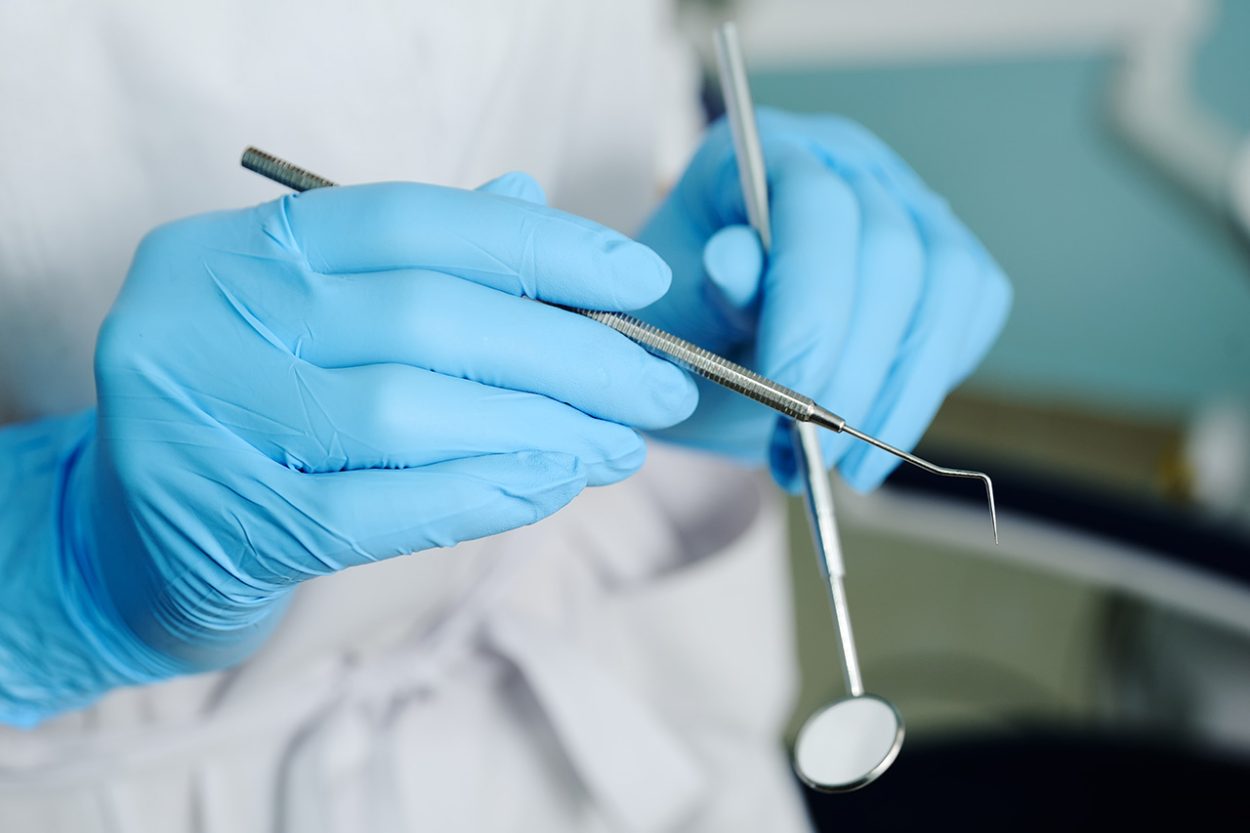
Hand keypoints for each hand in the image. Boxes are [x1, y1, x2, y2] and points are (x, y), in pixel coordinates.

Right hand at [1, 174, 695, 720]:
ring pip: (409, 412)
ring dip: (542, 429)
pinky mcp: (225, 521)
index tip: (642, 280)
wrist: (130, 538)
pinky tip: (555, 485)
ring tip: (618, 443)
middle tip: (659, 386)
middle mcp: (202, 315)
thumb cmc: (256, 414)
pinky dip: (485, 492)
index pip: (412, 222)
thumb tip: (533, 201)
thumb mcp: (324, 323)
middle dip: (570, 352)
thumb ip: (418, 265)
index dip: (541, 245)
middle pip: (426, 317)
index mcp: (237, 247)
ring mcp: (199, 420)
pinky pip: (382, 508)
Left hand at [637, 108, 1010, 490]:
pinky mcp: (947, 252)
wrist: (710, 341)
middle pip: (894, 253)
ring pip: (949, 284)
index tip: (793, 395)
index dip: (815, 306)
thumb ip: (707, 296)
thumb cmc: (685, 326)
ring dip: (904, 389)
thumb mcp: (674, 320)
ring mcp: (908, 201)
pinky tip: (882, 422)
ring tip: (849, 466)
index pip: (818, 209)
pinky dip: (935, 374)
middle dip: (858, 367)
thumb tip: (733, 262)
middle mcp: (848, 163)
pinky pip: (974, 306)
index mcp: (765, 155)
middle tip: (818, 453)